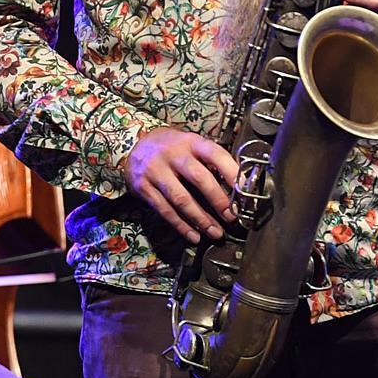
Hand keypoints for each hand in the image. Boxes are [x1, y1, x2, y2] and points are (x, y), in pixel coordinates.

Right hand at [127, 128, 239, 242]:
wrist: (134, 144)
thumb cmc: (172, 147)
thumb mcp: (190, 144)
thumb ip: (209, 161)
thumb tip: (238, 185)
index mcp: (191, 142)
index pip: (215, 154)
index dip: (231, 171)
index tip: (244, 189)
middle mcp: (173, 154)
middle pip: (199, 178)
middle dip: (218, 200)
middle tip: (231, 217)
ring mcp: (156, 171)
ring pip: (181, 199)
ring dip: (200, 219)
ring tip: (215, 232)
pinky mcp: (143, 188)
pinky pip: (165, 210)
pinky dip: (181, 226)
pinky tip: (194, 236)